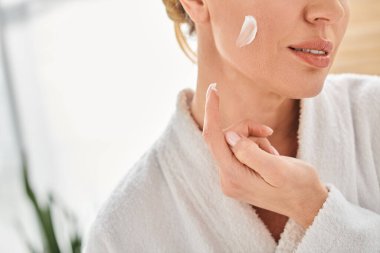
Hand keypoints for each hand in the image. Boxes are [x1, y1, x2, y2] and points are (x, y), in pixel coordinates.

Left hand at [202, 83, 327, 228]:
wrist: (309, 204)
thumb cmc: (299, 186)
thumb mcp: (279, 169)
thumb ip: (250, 153)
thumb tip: (229, 136)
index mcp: (234, 177)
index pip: (213, 138)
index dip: (212, 111)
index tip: (214, 88)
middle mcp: (226, 179)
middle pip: (224, 138)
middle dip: (245, 129)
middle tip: (267, 132)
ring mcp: (231, 178)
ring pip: (232, 141)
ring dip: (253, 138)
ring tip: (272, 152)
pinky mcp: (237, 175)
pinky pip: (238, 149)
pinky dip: (254, 144)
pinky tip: (269, 155)